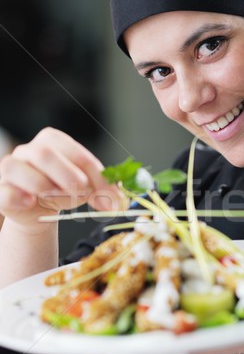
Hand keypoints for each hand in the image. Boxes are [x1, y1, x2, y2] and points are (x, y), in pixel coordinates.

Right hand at [0, 127, 122, 231]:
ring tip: (57, 201)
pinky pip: (5, 192)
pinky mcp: (1, 190)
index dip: (95, 174)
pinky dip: (19, 198)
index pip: (74, 152)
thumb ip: (103, 190)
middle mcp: (28, 150)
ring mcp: (10, 169)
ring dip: (45, 188)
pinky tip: (31, 203)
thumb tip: (121, 201)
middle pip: (44, 153)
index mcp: (52, 141)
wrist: (37, 212)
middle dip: (67, 175)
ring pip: (20, 169)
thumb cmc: (60, 192)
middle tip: (82, 192)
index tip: (110, 196)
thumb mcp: (85, 188)